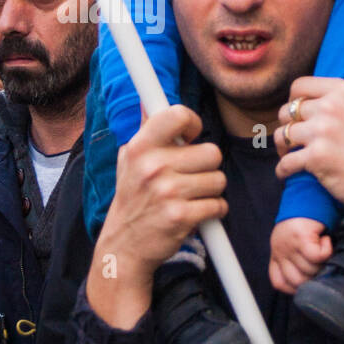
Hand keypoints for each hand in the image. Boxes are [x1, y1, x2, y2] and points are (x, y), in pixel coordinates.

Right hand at [87, 105, 226, 328]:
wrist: (124, 245)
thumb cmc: (132, 197)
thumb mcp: (130, 160)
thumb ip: (145, 129)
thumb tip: (148, 98)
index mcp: (140, 147)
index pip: (178, 115)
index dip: (192, 123)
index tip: (190, 137)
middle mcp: (153, 166)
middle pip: (211, 152)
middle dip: (206, 166)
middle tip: (190, 176)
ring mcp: (168, 192)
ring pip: (219, 180)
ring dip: (210, 190)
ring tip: (190, 197)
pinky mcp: (181, 217)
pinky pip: (219, 205)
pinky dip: (213, 210)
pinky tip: (194, 213)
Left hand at [269, 217, 332, 293]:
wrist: (308, 194)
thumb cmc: (306, 220)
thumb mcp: (293, 243)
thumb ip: (297, 260)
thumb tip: (316, 282)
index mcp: (276, 254)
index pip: (279, 283)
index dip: (296, 287)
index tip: (310, 279)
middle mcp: (280, 250)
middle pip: (298, 281)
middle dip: (315, 275)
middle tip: (322, 260)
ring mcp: (288, 244)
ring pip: (310, 269)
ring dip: (323, 261)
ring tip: (323, 246)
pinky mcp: (300, 237)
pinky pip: (317, 256)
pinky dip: (326, 251)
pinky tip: (326, 240)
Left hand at [273, 78, 343, 258]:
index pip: (300, 85)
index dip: (293, 99)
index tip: (295, 113)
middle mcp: (330, 108)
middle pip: (287, 111)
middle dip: (288, 125)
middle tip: (293, 138)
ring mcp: (321, 133)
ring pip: (282, 135)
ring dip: (282, 147)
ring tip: (288, 154)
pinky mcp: (315, 158)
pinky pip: (284, 162)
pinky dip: (282, 170)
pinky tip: (286, 174)